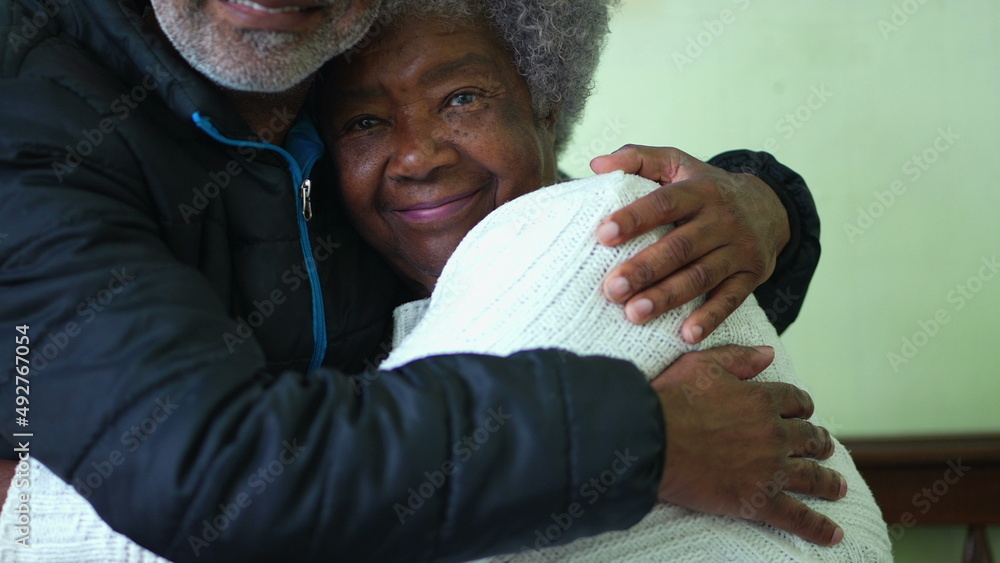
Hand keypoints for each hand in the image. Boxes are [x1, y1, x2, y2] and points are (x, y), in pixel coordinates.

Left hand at [592, 146, 790, 343]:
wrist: (769, 207)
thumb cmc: (706, 188)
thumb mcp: (677, 164)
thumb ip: (637, 159)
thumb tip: (597, 164)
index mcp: (699, 190)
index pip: (664, 202)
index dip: (634, 218)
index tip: (603, 235)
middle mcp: (721, 219)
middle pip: (680, 246)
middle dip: (644, 269)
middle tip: (612, 289)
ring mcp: (738, 249)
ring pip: (701, 276)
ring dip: (667, 297)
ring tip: (635, 313)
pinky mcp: (751, 275)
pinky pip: (731, 299)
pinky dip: (710, 317)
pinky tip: (687, 334)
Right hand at [652, 345, 845, 545]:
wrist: (651, 440)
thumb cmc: (672, 400)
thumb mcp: (703, 365)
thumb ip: (739, 358)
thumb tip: (769, 352)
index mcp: (762, 400)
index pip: (795, 402)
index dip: (801, 407)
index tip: (802, 413)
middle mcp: (774, 434)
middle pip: (810, 439)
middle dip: (820, 443)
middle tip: (825, 449)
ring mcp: (770, 469)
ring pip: (812, 476)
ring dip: (828, 482)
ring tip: (837, 487)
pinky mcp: (759, 500)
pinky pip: (797, 516)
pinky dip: (818, 528)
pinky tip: (834, 535)